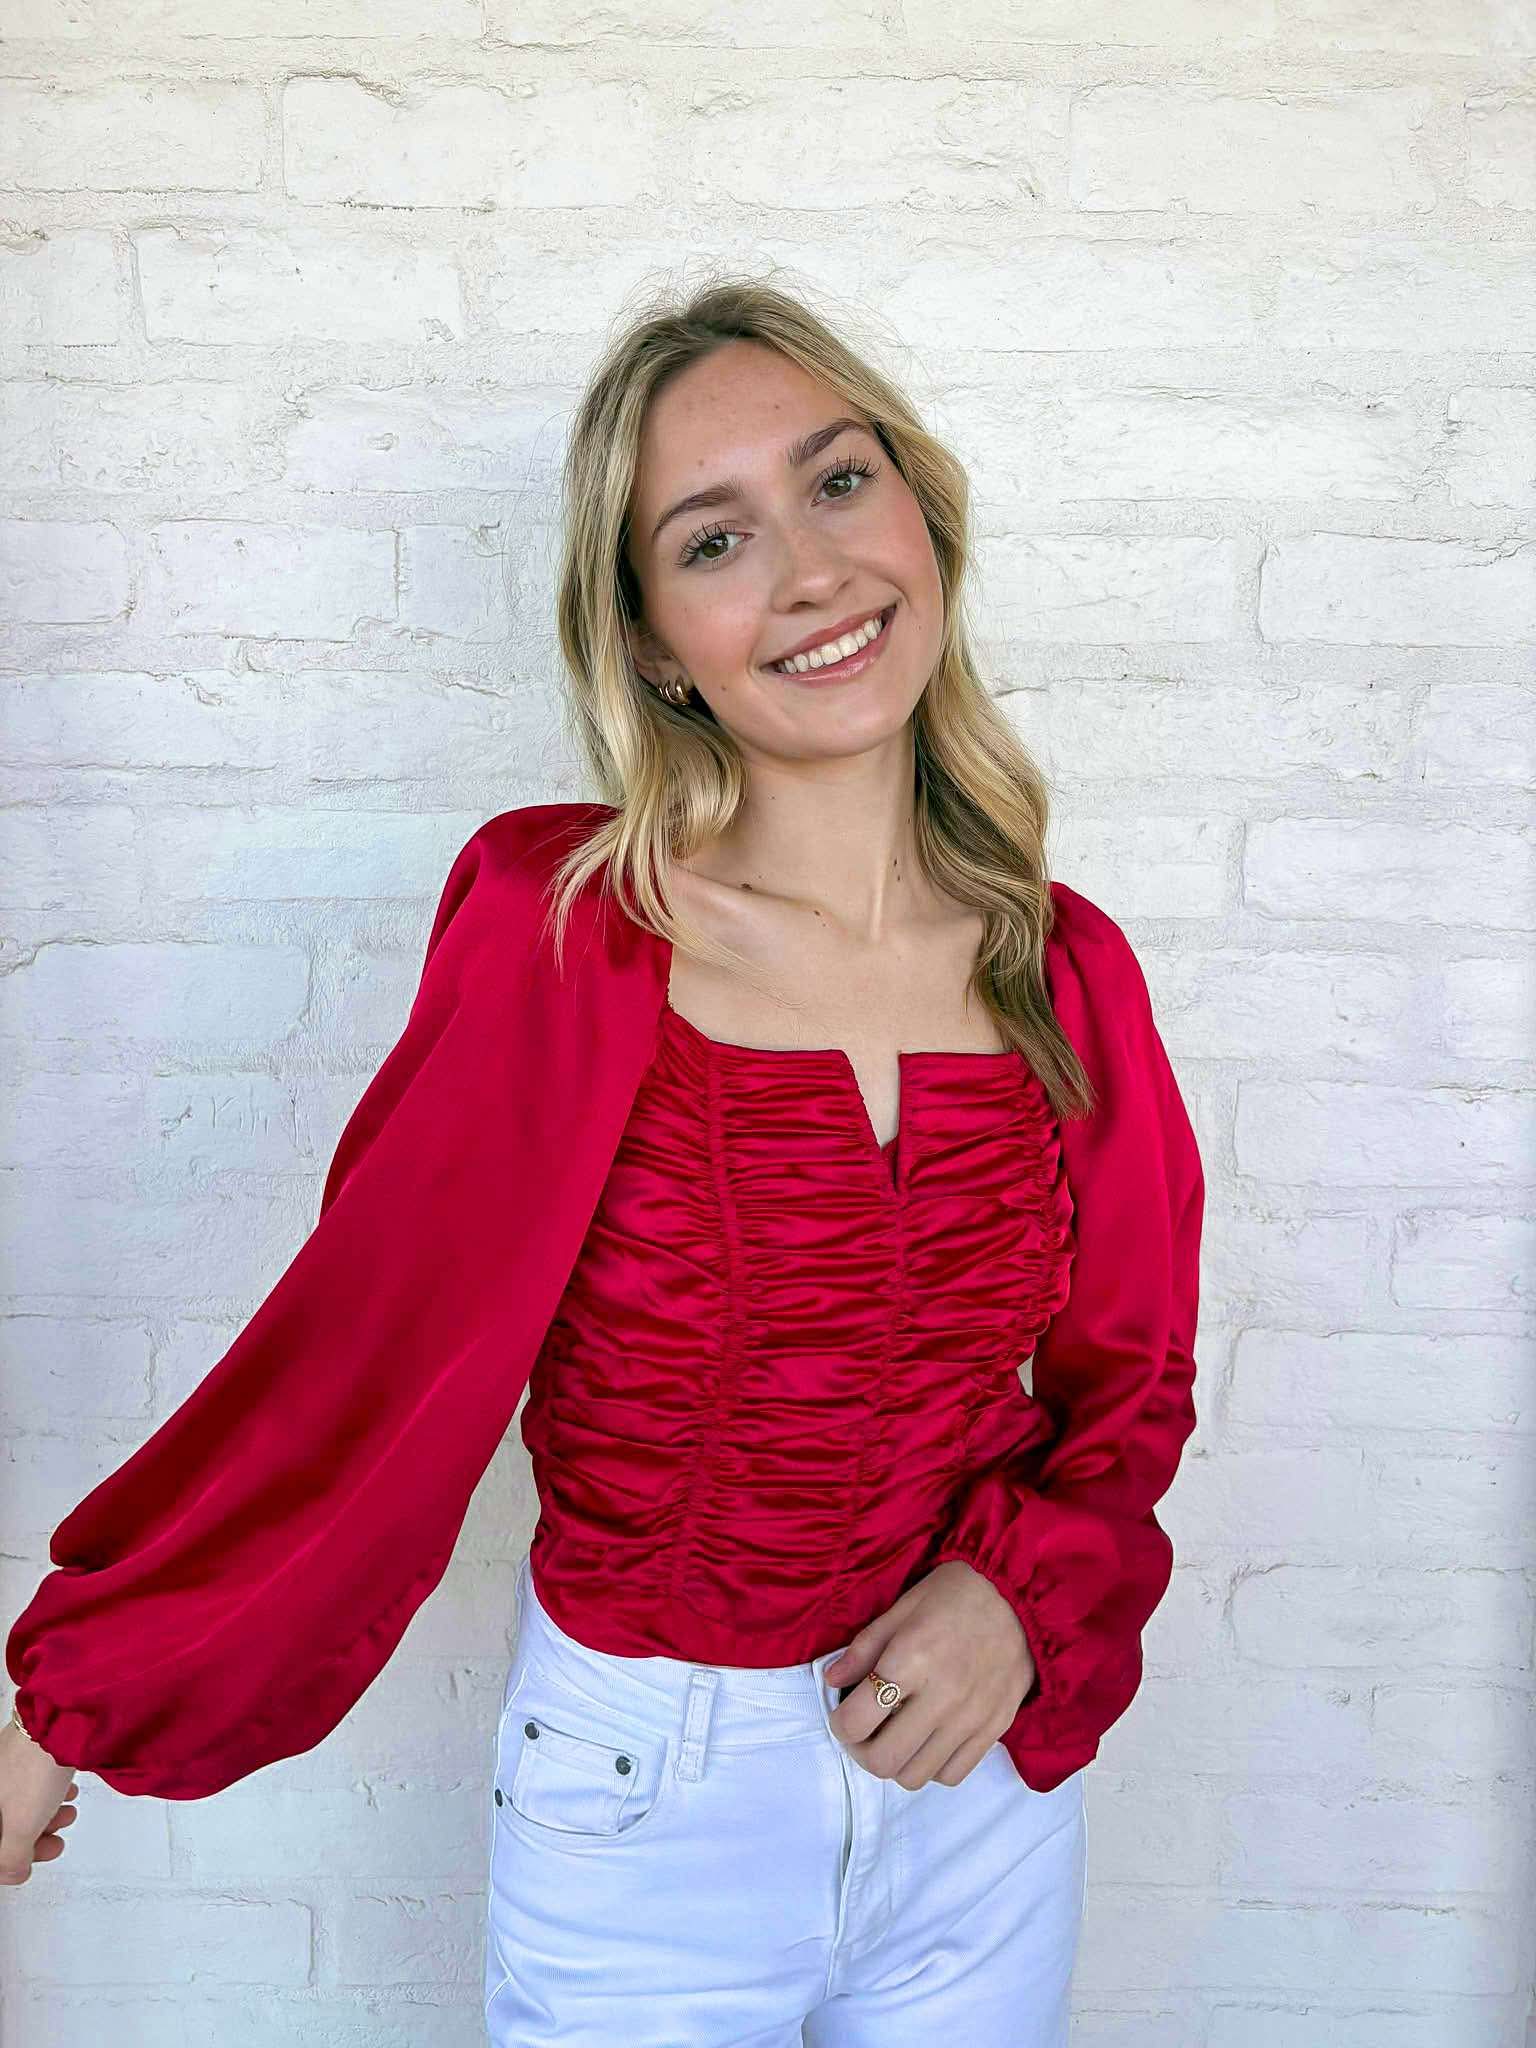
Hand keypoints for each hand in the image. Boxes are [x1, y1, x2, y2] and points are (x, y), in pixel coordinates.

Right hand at [0, 1719, 80, 1885]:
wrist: (59, 1721)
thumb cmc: (33, 1771)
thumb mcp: (19, 1830)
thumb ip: (12, 1859)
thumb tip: (14, 1873)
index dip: (9, 1860)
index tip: (29, 1863)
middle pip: (4, 1825)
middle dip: (32, 1838)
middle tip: (55, 1841)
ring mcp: (3, 1767)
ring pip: (19, 1803)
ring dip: (44, 1816)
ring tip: (67, 1813)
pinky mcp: (21, 1752)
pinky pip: (29, 1782)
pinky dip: (47, 1794)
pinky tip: (66, 1793)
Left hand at [824, 1558, 1035, 1789]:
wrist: (1022, 1595)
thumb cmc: (957, 1593)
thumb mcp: (903, 1607)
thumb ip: (864, 1648)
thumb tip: (833, 1680)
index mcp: (911, 1659)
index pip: (856, 1722)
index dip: (839, 1724)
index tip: (842, 1714)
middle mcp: (942, 1697)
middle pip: (883, 1760)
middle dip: (861, 1751)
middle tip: (863, 1731)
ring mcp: (971, 1718)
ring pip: (916, 1776)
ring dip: (895, 1762)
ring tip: (894, 1736)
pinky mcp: (994, 1729)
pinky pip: (952, 1775)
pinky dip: (931, 1766)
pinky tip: (927, 1740)